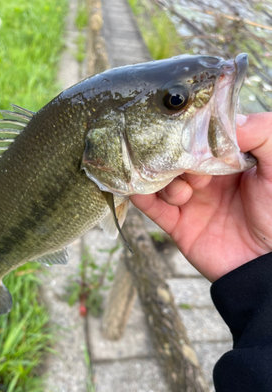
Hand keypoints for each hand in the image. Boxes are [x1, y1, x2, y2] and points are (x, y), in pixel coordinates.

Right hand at [130, 113, 271, 281]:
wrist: (266, 264)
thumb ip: (262, 134)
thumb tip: (230, 119)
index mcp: (230, 162)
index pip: (202, 138)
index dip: (194, 132)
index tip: (188, 128)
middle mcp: (207, 179)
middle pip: (177, 156)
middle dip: (176, 156)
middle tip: (187, 165)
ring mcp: (191, 202)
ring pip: (162, 179)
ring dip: (167, 180)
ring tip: (186, 193)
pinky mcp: (178, 225)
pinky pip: (152, 207)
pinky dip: (142, 196)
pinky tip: (139, 189)